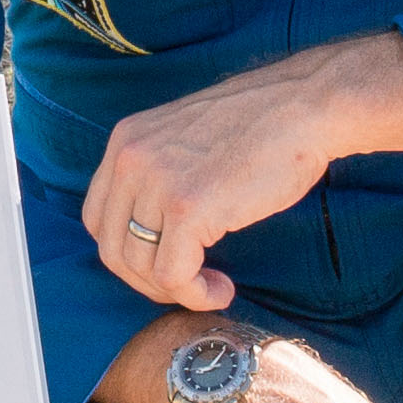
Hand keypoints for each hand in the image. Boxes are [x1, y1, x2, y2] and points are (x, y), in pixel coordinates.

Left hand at [81, 32, 402, 312]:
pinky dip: (194, 294)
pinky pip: (173, 274)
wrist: (304, 107)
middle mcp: (130, 159)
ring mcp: (157, 183)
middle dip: (146, 280)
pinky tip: (220, 289)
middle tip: (186, 285)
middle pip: (111, 247)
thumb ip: (160, 173)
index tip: (162, 262)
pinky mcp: (188, 209)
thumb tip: (153, 229)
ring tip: (211, 287)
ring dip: (175, 290)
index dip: (127, 252)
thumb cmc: (262, 125)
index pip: (97, 218)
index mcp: (126, 140)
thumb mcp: (186, 138)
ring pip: (140, 266)